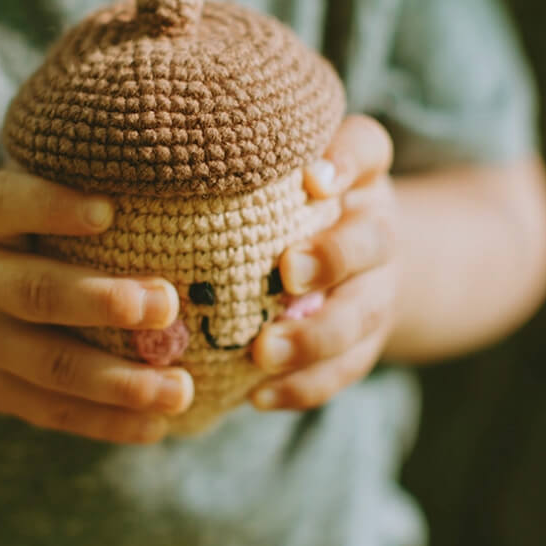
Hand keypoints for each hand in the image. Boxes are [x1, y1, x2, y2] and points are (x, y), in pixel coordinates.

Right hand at [0, 169, 192, 442]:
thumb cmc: (2, 237)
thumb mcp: (9, 201)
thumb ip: (61, 187)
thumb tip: (162, 173)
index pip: (8, 205)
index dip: (53, 207)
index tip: (108, 210)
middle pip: (35, 293)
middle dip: (101, 302)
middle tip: (166, 304)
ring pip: (49, 364)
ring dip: (118, 382)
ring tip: (179, 389)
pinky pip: (52, 411)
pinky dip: (106, 422)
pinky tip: (156, 425)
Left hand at [249, 116, 398, 410]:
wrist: (358, 264)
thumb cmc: (288, 206)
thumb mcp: (277, 171)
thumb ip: (245, 161)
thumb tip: (167, 157)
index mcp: (358, 176)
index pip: (366, 149)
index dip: (344, 160)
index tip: (312, 178)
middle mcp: (376, 230)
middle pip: (371, 242)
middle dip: (332, 259)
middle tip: (288, 272)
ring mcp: (377, 291)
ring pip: (360, 316)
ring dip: (314, 338)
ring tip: (264, 353)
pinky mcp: (364, 344)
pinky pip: (343, 369)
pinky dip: (303, 386)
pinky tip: (258, 397)